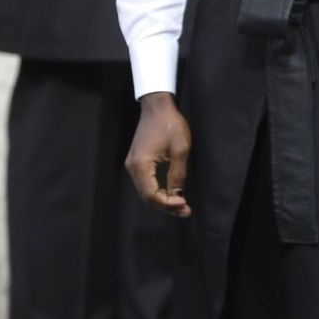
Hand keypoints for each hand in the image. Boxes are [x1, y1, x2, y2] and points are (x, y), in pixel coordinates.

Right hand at [125, 92, 191, 217]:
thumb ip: (178, 173)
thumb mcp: (180, 149)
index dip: (167, 204)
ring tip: (182, 206)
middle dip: (166, 206)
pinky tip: (172, 194)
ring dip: (163, 200)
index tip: (185, 204)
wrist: (157, 107)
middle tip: (186, 211)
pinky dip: (158, 191)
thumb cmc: (170, 124)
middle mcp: (132, 168)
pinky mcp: (137, 162)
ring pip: (146, 191)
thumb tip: (178, 195)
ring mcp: (133, 165)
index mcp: (140, 165)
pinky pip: (146, 183)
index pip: (150, 195)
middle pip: (147, 196)